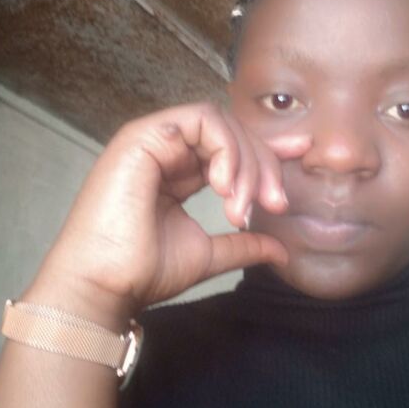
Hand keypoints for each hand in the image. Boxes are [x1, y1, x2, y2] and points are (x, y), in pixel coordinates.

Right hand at [30, 102, 309, 317]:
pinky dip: (224, 148)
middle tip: (276, 203)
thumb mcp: (209, 254)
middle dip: (264, 164)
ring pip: (221, 124)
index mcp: (179, 172)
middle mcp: (167, 151)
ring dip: (245, 162)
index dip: (268, 148)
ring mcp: (153, 139)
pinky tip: (225, 186)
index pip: (231, 148)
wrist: (105, 286)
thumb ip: (244, 244)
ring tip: (244, 205)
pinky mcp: (143, 135)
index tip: (303, 153)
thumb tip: (283, 250)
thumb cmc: (144, 272)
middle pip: (233, 134)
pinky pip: (201, 121)